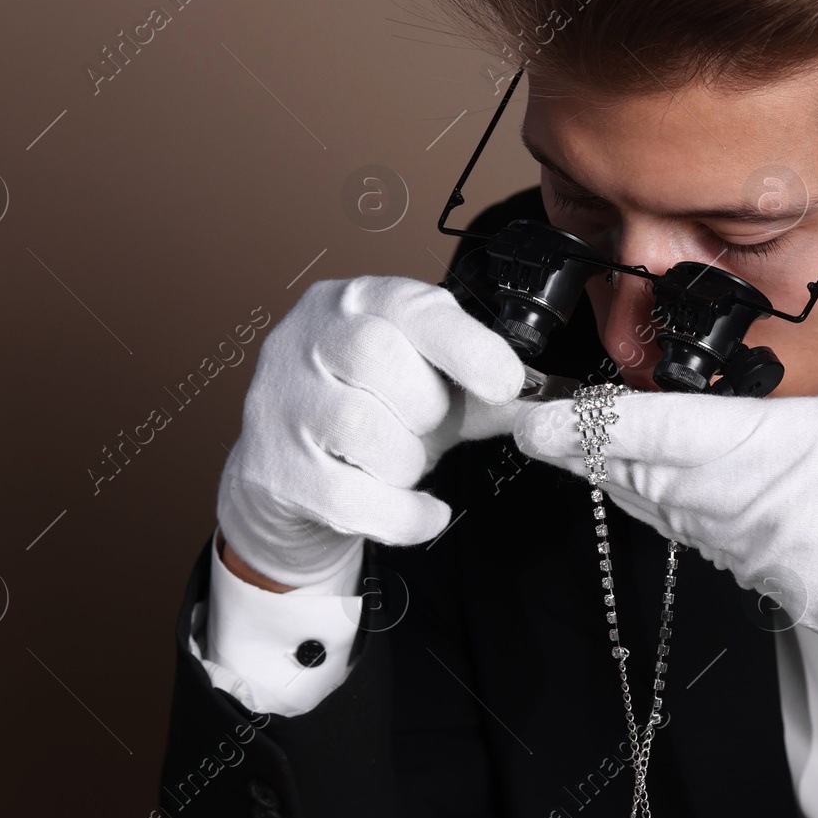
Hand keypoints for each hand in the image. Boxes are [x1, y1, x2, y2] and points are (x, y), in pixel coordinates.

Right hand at [217, 275, 525, 588]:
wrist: (293, 483)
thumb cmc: (372, 420)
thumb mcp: (429, 389)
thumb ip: (481, 390)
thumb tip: (545, 405)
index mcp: (354, 303)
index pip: (409, 306)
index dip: (464, 345)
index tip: (507, 382)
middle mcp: (305, 340)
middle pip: (377, 359)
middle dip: (425, 406)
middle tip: (429, 427)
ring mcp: (279, 404)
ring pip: (360, 428)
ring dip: (407, 461)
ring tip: (406, 465)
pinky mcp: (272, 469)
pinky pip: (349, 497)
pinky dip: (402, 515)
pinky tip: (422, 513)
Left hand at [514, 389, 817, 716]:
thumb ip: (782, 414)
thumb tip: (733, 415)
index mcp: (769, 450)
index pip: (650, 432)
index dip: (580, 425)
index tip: (530, 417)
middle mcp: (744, 508)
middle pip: (637, 474)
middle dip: (583, 448)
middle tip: (540, 421)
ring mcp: (750, 552)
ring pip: (662, 507)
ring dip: (621, 475)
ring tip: (586, 445)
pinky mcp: (765, 581)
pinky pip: (699, 539)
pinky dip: (671, 508)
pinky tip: (663, 489)